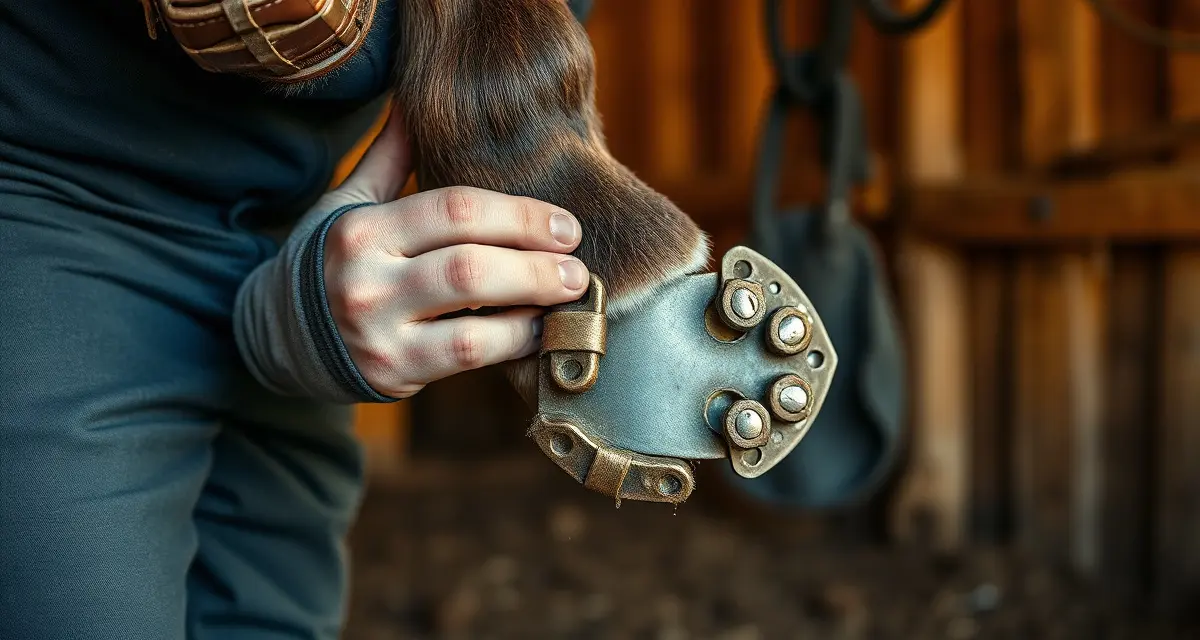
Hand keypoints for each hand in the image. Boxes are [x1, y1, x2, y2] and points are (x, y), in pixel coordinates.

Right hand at [320, 108, 589, 398]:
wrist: (282, 334)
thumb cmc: (332, 259)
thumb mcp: (350, 202)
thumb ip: (392, 157)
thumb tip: (419, 97)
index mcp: (362, 229)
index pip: (454, 211)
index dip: (519, 215)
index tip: (564, 223)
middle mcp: (366, 281)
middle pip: (470, 267)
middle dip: (535, 262)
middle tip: (578, 262)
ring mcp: (379, 332)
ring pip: (475, 320)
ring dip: (534, 306)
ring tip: (569, 294)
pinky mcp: (394, 373)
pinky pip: (470, 357)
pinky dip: (515, 341)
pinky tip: (539, 328)